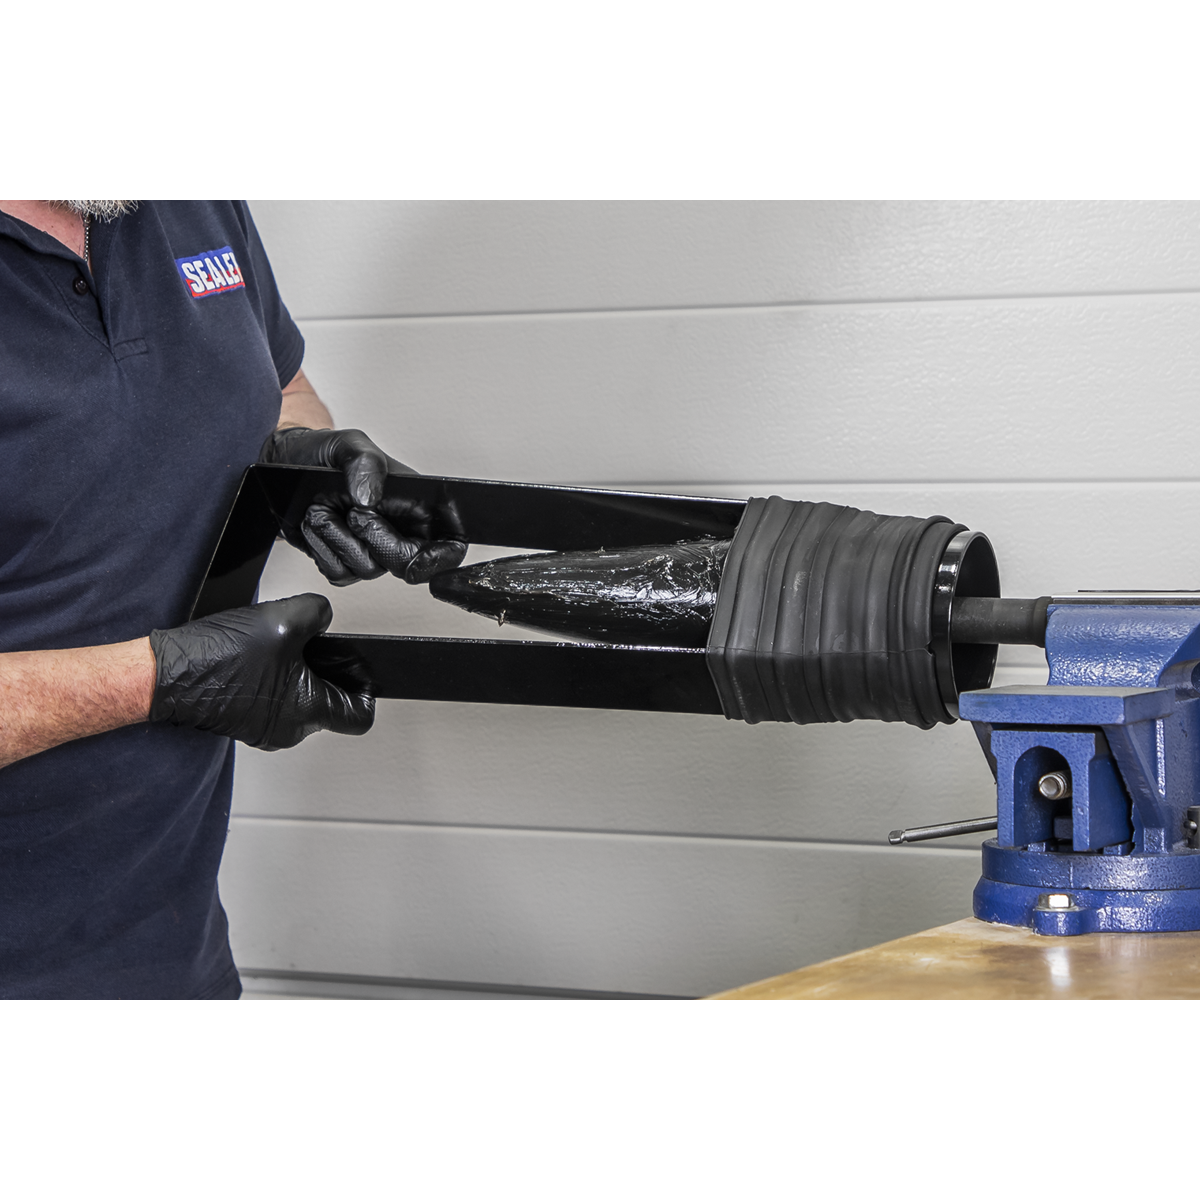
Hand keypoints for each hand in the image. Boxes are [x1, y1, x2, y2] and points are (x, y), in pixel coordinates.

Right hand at [148, 594, 373, 750]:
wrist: (162, 674)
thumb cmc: (215, 659)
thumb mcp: (284, 619)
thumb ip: (318, 614)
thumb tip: (325, 616)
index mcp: (308, 712)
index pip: (360, 715)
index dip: (366, 687)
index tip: (360, 669)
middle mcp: (287, 729)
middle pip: (329, 703)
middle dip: (326, 671)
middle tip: (314, 646)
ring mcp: (263, 727)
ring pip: (298, 699)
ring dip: (296, 671)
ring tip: (278, 647)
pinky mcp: (243, 720)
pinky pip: (272, 698)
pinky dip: (272, 677)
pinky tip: (256, 656)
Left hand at [260, 426, 467, 585]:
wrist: (281, 469)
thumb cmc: (318, 455)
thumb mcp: (345, 444)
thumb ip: (364, 462)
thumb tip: (371, 497)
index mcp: (414, 505)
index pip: (449, 544)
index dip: (441, 558)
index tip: (418, 554)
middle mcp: (397, 531)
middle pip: (409, 566)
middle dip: (379, 541)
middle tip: (357, 513)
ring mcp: (371, 549)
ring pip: (368, 570)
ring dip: (338, 537)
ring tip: (325, 507)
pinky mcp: (344, 562)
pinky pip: (339, 573)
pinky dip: (321, 548)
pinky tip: (318, 524)